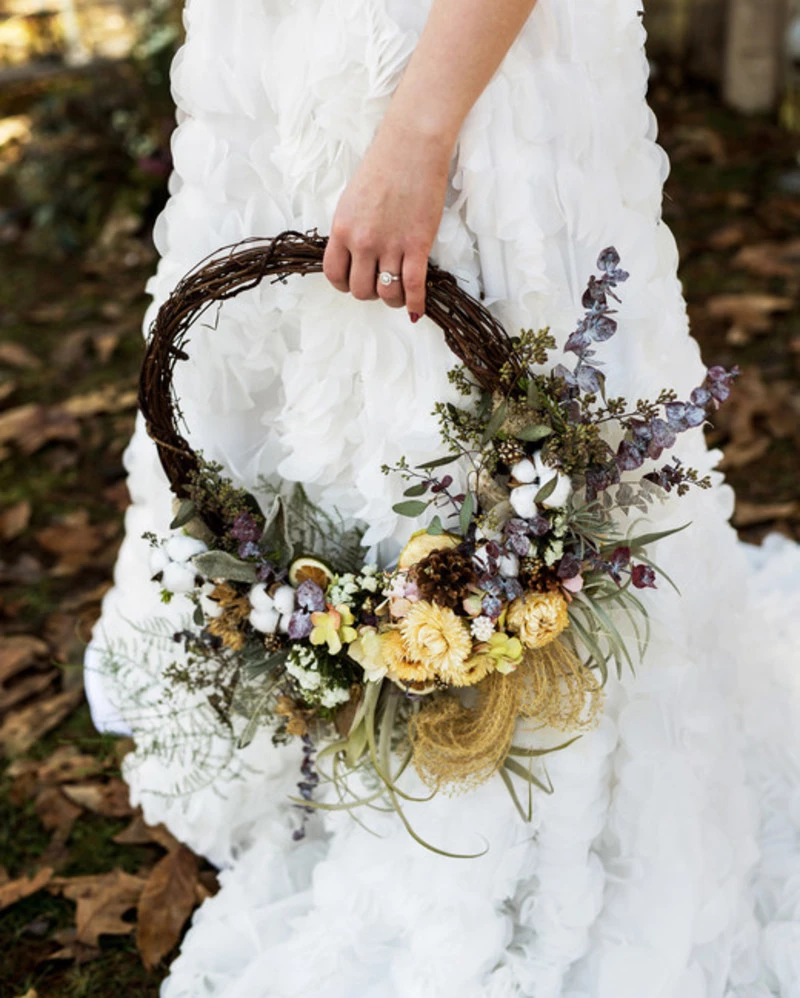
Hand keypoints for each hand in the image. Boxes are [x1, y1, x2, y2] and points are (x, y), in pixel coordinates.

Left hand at [322, 124, 453, 321]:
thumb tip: (356, 256)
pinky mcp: (417, 245)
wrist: (412, 146)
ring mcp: (390, 245)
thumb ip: (350, 230)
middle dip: (371, 294)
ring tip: (400, 294)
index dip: (344, 286)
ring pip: (387, 294)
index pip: (334, 275)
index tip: (354, 282)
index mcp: (342, 229)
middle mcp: (362, 241)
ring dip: (394, 300)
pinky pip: (413, 286)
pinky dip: (415, 304)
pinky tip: (416, 311)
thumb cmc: (384, 167)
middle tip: (380, 286)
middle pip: (361, 290)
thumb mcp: (352, 200)